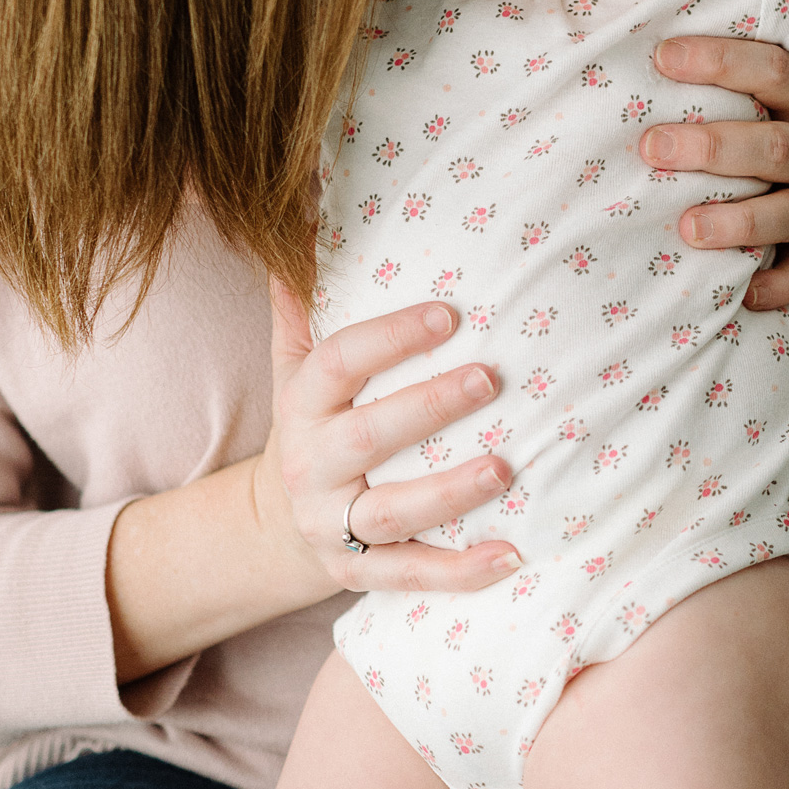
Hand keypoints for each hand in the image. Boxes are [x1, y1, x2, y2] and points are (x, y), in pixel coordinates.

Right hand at [264, 280, 522, 592]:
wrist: (277, 526)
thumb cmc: (315, 425)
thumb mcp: (295, 364)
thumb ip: (303, 302)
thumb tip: (303, 213)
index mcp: (303, 405)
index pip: (339, 364)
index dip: (389, 339)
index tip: (446, 314)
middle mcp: (311, 466)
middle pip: (367, 438)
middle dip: (428, 408)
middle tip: (489, 378)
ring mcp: (332, 524)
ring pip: (391, 513)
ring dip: (449, 493)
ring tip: (506, 469)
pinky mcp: (359, 574)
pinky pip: (411, 575)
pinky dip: (461, 572)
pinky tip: (511, 555)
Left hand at [638, 37, 788, 312]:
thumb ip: (751, 70)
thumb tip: (659, 33)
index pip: (774, 71)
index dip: (721, 61)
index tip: (663, 57)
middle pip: (771, 147)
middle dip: (710, 147)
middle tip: (652, 147)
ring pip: (788, 213)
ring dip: (738, 221)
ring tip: (688, 227)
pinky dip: (776, 286)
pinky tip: (741, 294)